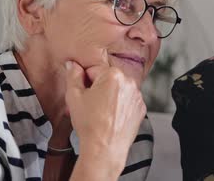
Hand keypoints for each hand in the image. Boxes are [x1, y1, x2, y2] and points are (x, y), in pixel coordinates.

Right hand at [65, 59, 146, 177]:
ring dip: (110, 97)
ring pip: (118, 91)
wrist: (105, 148)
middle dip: (98, 89)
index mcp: (113, 75)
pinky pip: (127, 102)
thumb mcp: (74, 97)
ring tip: (100, 113)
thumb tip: (73, 65)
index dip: (84, 82)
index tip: (82, 93)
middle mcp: (129, 82)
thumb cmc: (90, 124)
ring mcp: (137, 96)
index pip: (93, 70)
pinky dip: (120, 107)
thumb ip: (73, 76)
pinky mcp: (141, 108)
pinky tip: (111, 117)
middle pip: (108, 80)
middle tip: (90, 105)